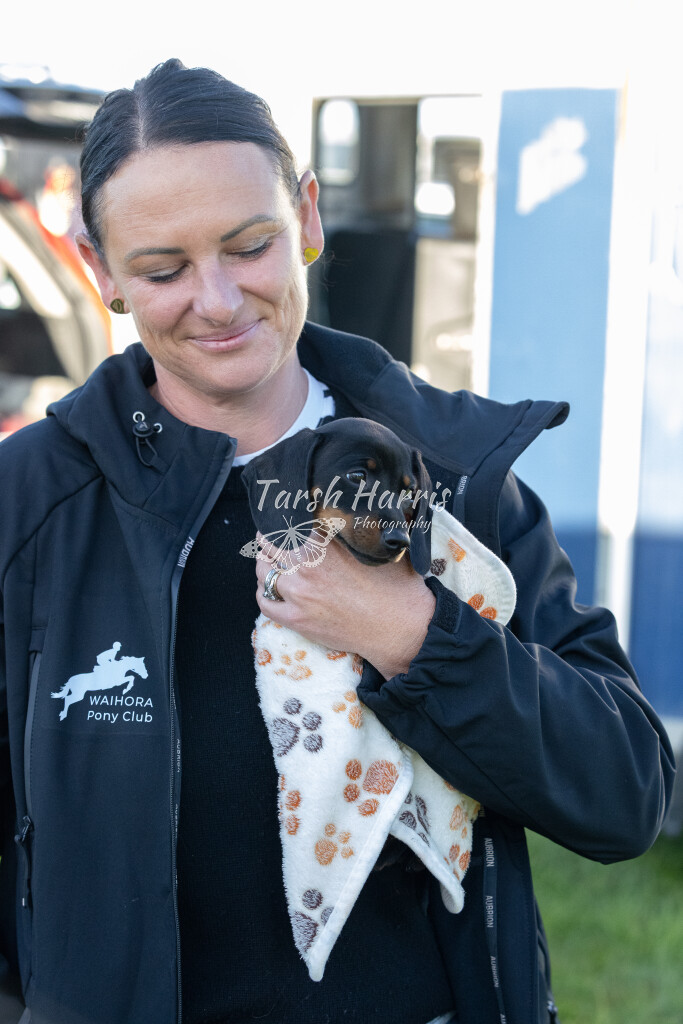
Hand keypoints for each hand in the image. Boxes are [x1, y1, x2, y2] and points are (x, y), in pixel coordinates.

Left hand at [254, 535, 435, 679]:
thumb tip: (344, 515)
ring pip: (264, 571)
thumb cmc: (394, 586)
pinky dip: (264, 593)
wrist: (399, 628)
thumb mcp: (375, 547)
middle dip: (271, 538)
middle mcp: (306, 564)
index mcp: (325, 542)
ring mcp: (298, 592)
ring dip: (266, 564)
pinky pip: (265, 602)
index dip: (288, 520)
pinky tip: (272, 589)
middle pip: (271, 543)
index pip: (292, 524)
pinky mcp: (296, 618)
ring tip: (270, 562)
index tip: (288, 522)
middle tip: (273, 538)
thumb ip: (354, 529)